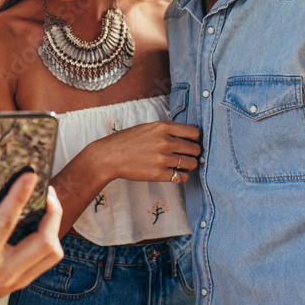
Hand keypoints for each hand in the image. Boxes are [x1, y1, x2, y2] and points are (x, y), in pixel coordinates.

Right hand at [0, 173, 63, 304]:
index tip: (29, 176)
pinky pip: (46, 260)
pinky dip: (49, 239)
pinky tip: (40, 224)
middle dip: (52, 213)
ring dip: (54, 227)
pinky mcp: (20, 282)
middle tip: (48, 191)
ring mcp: (15, 280)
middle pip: (45, 242)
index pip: (6, 223)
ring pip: (52, 253)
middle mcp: (4, 272)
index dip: (19, 196)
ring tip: (47, 206)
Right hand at [86, 121, 200, 184]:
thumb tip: (190, 134)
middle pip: (195, 149)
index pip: (194, 132)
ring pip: (191, 163)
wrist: (109, 156)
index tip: (191, 142)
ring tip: (181, 165)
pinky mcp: (159, 174)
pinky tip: (175, 173)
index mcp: (162, 127)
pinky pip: (182, 177)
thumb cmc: (127, 141)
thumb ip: (167, 130)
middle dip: (193, 152)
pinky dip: (182, 176)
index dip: (195, 138)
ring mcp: (162, 159)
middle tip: (186, 155)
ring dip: (189, 165)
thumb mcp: (147, 128)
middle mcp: (164, 142)